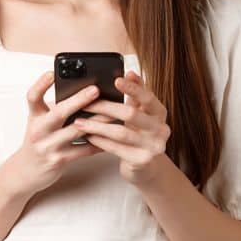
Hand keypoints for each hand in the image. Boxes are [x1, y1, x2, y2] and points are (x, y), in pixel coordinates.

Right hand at [3, 71, 105, 196]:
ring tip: (113, 112)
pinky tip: (111, 137)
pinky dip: (98, 143)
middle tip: (95, 89)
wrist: (25, 171)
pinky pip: (83, 151)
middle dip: (78, 100)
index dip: (40, 84)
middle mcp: (39, 130)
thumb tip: (80, 93)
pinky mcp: (59, 160)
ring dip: (96, 121)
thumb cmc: (37, 142)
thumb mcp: (39, 123)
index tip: (51, 73)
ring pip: (76, 131)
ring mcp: (48, 146)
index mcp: (34, 117)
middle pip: (59, 112)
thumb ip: (54, 109)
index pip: (32, 97)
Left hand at [74, 70, 171, 185]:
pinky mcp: (142, 161)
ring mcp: (153, 146)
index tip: (116, 79)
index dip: (133, 89)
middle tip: (86, 103)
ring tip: (79, 121)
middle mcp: (161, 129)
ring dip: (97, 126)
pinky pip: (116, 149)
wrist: (145, 167)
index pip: (148, 98)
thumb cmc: (139, 134)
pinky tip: (88, 136)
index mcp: (160, 113)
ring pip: (121, 132)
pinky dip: (100, 141)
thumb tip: (130, 73)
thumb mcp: (140, 114)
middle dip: (106, 107)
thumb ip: (136, 94)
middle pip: (131, 114)